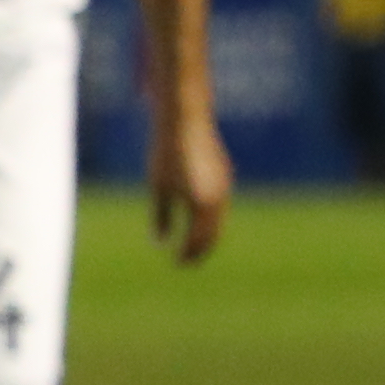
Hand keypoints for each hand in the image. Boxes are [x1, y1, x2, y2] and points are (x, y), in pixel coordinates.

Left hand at [149, 107, 231, 264]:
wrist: (186, 119)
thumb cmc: (167, 154)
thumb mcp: (159, 187)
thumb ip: (161, 217)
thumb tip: (159, 243)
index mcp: (203, 204)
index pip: (198, 240)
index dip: (187, 255)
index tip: (177, 264)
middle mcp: (219, 198)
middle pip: (213, 234)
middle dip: (200, 250)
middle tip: (186, 262)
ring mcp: (225, 185)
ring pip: (219, 220)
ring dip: (206, 235)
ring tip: (191, 245)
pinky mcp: (224, 174)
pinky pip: (220, 205)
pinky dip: (210, 219)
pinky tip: (199, 220)